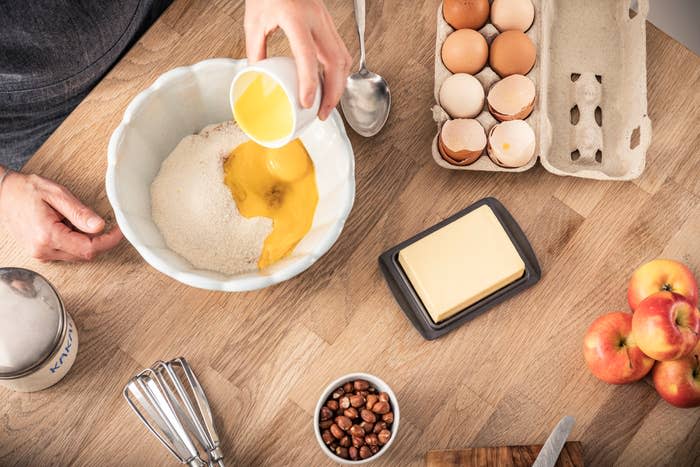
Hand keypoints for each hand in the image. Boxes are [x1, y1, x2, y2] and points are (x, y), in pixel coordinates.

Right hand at [0, 171, 122, 261]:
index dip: (108, 241)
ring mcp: (40, 253)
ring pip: (76, 255)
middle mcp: (43, 250)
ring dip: (85, 240)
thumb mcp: (57, 194)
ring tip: (73, 218)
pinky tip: (66, 225)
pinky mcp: (40, 252)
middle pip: (84, 254)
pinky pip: (66, 252)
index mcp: (48, 235)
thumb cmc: (26, 190)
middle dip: (98, 240)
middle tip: (102, 221)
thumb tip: (100, 226)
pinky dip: (74, 241)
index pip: (89, 248)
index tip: (120, 232)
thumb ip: (79, 212)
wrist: (2, 194)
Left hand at [245, 0, 351, 119]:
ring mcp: (326, 21)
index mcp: (295, 18)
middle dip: (333, 93)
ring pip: (343, 58)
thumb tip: (258, 75)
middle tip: (323, 112)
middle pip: (336, 62)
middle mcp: (316, 19)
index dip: (309, 83)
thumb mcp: (254, 20)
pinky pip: (341, 51)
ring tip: (328, 103)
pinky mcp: (328, 23)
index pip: (307, 56)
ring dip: (339, 84)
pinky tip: (330, 83)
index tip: (307, 102)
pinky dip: (339, 72)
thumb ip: (256, 49)